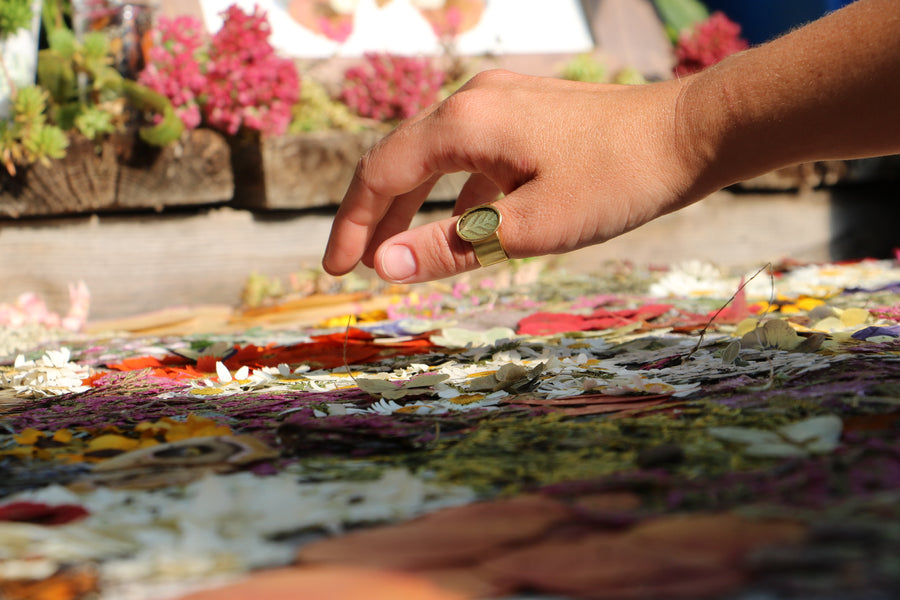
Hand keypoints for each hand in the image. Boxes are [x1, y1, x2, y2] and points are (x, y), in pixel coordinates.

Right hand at [322, 70, 710, 282]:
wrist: (690, 134)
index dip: (352, 224)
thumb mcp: (527, 226)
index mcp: (464, 121)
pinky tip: (462, 226)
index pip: (380, 173)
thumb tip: (384, 266)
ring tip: (397, 252)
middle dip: (374, 216)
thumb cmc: (615, 180)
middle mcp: (473, 101)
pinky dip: (454, 196)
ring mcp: (501, 103)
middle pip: (400, 161)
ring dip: (412, 207)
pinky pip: (471, 157)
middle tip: (355, 267)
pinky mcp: (526, 116)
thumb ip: (450, 246)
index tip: (336, 271)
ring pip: (435, 160)